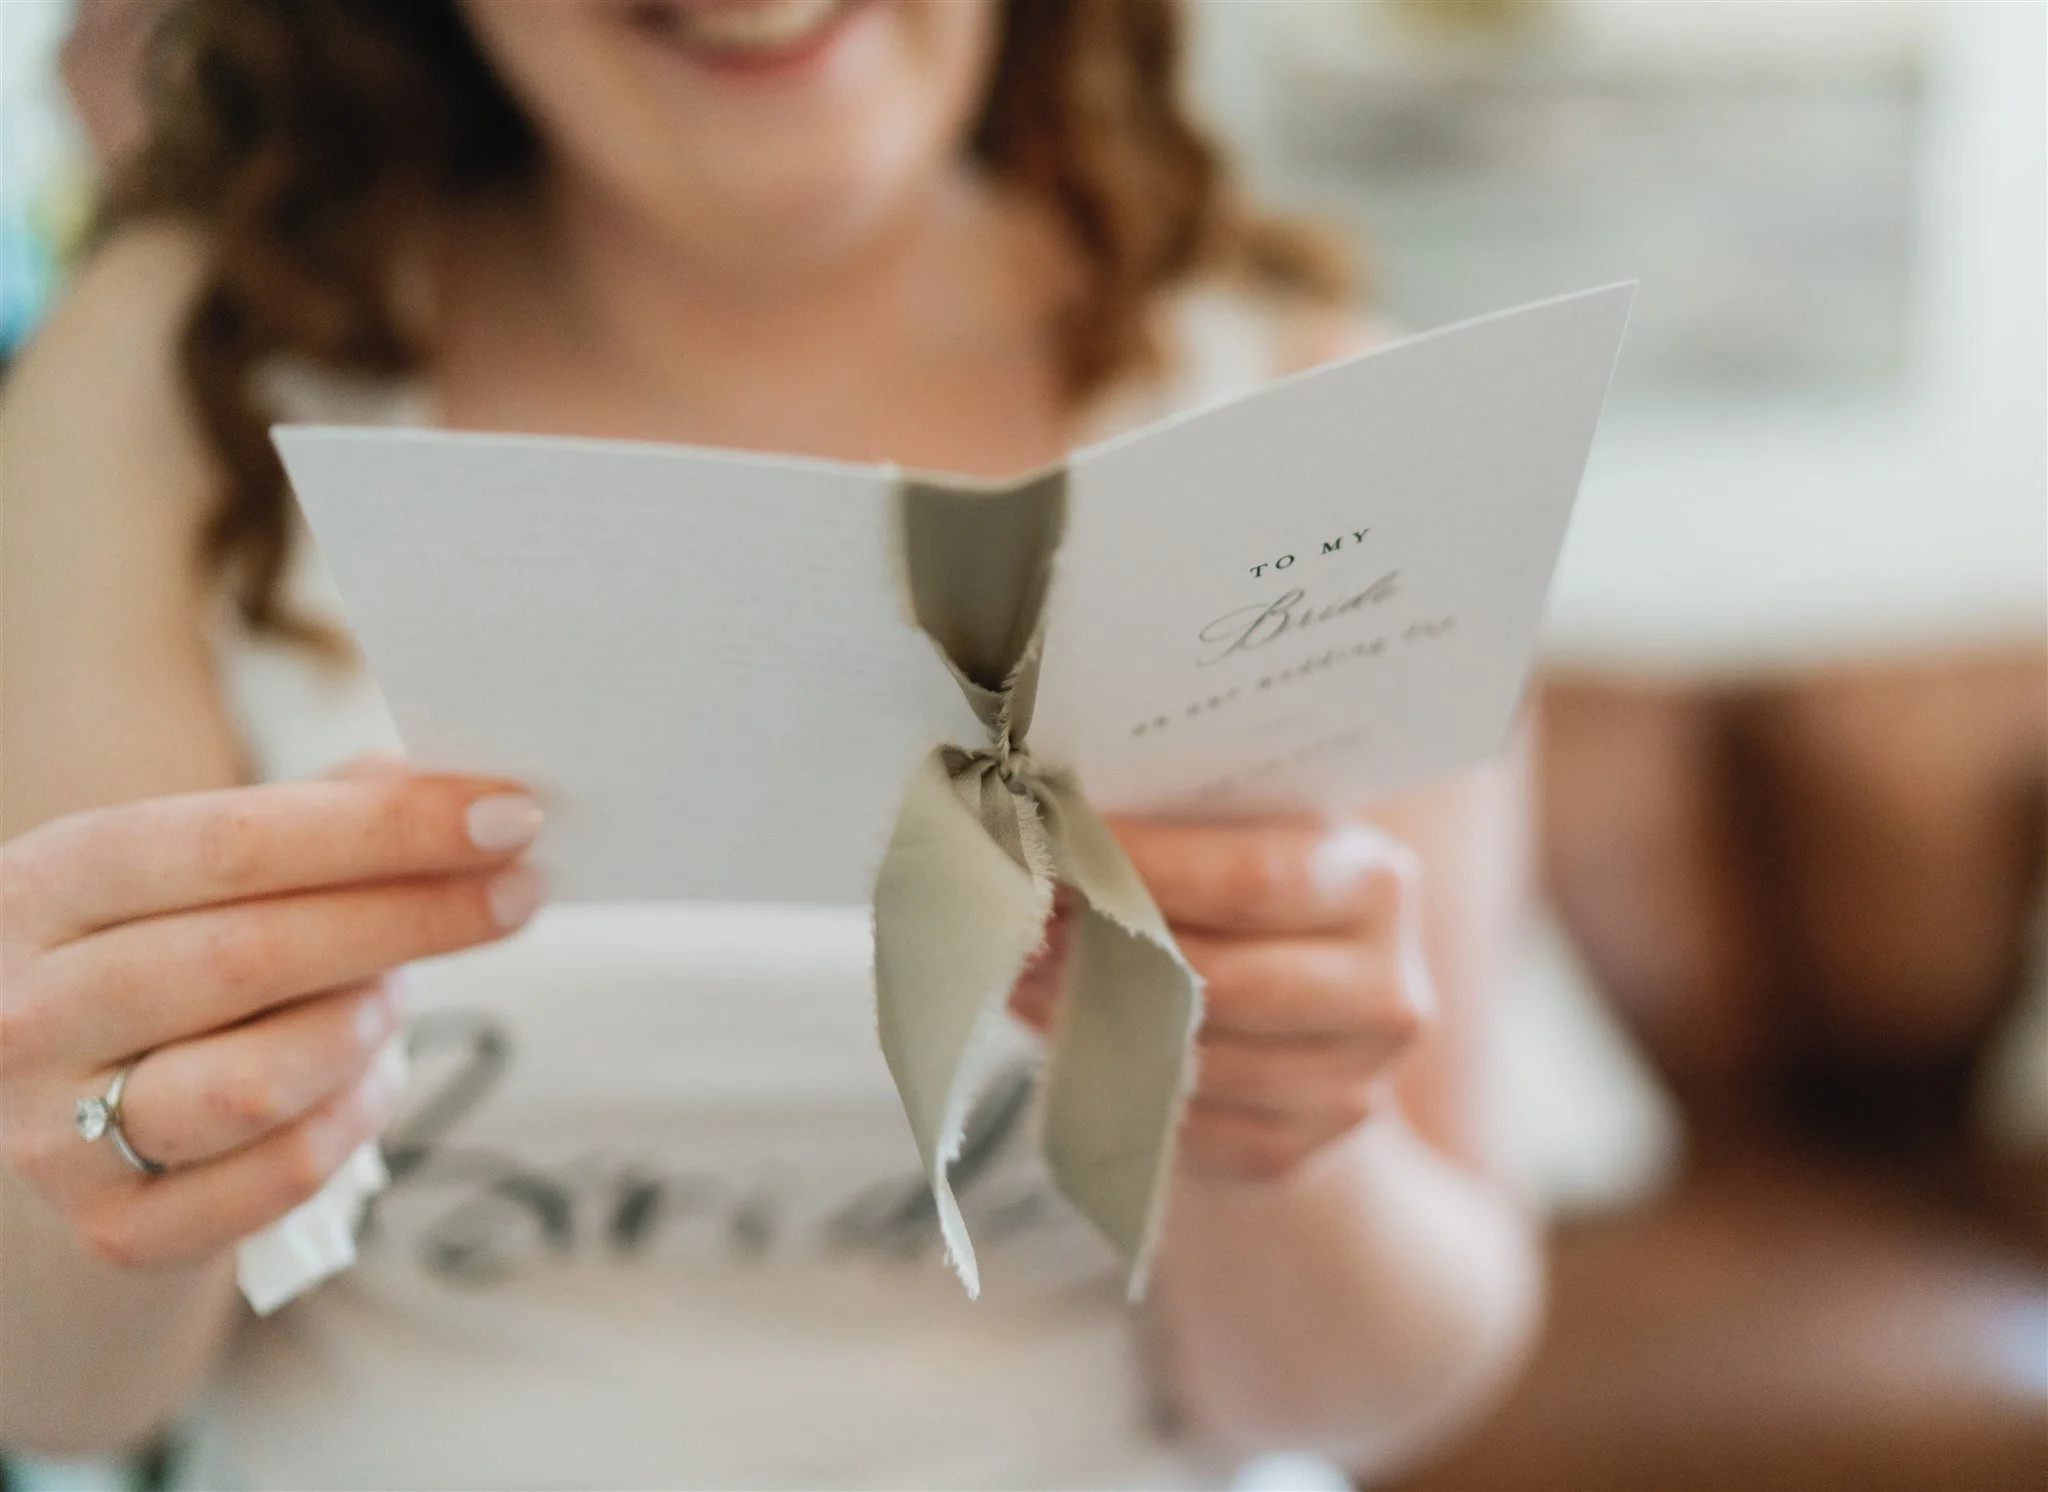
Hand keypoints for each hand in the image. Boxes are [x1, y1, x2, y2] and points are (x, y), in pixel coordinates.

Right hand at [0, 767, 545, 1267]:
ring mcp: (53, 1130)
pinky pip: (282, 1172)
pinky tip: (367, 1076)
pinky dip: (354, 1117)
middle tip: (519, 892)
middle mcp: (27, 1009)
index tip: (505, 816)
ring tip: (394, 991)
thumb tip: (455, 780)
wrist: (63, 1120)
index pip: (230, 843)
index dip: (383, 828)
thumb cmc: (162, 963)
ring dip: (365, 1026)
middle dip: (414, 916)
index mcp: (45, 886)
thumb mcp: (195, 874)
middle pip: (251, 955)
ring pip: (262, 1080)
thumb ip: (314, 817)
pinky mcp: (115, 1228)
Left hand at [1011, 817, 1428, 1182]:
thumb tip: (1058, 818)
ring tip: (1028, 972)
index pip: (1253, 878)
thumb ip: (1183, 830)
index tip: (1055, 842)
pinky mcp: (1300, 1150)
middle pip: (1227, 978)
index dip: (1142, 866)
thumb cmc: (1249, 908)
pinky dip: (1115, 1080)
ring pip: (1200, 1057)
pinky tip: (1064, 1037)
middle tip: (1030, 919)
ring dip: (1095, 1016)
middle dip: (1111, 947)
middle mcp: (1386, 989)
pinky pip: (1189, 1123)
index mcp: (1375, 884)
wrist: (1302, 1022)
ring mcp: (1352, 1083)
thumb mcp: (1244, 844)